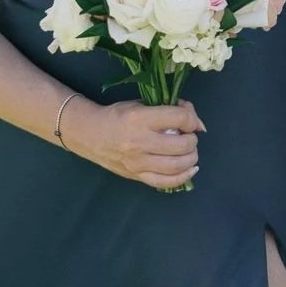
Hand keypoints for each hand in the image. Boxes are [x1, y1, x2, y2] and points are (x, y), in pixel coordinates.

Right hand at [64, 98, 199, 191]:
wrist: (88, 133)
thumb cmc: (117, 116)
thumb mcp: (141, 105)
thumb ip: (168, 110)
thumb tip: (197, 123)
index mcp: (140, 119)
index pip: (180, 118)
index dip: (193, 119)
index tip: (191, 122)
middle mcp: (139, 142)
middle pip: (183, 144)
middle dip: (192, 140)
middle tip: (188, 136)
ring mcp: (137, 162)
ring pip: (177, 165)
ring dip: (191, 157)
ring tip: (189, 151)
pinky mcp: (136, 175)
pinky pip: (165, 182)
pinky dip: (184, 177)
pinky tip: (190, 169)